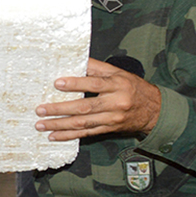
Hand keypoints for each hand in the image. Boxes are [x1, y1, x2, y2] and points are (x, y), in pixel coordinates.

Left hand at [35, 58, 161, 140]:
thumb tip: (75, 59)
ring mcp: (112, 118)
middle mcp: (115, 103)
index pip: (94, 84)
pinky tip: (54, 136)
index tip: (57, 83)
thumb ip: (97, 68)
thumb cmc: (132, 87)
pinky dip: (69, 135)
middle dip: (60, 109)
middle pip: (84, 107)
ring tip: (41, 124)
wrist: (154, 110)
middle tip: (40, 109)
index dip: (75, 84)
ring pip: (83, 123)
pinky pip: (87, 133)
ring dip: (60, 125)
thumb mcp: (118, 73)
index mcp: (117, 85)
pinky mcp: (109, 129)